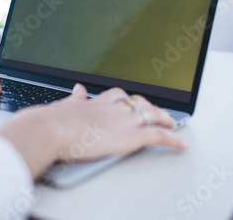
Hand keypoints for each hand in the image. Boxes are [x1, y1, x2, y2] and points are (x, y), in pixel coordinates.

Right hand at [0, 84, 186, 179]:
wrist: (52, 128)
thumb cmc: (52, 121)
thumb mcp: (62, 106)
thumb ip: (73, 99)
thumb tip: (77, 89)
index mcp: (95, 103)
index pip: (116, 96)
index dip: (125, 99)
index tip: (128, 100)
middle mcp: (112, 109)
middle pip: (137, 102)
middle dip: (148, 106)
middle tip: (156, 111)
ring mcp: (123, 121)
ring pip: (151, 115)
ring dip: (164, 118)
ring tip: (172, 123)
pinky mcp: (131, 136)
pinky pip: (157, 136)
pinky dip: (172, 139)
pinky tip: (180, 143)